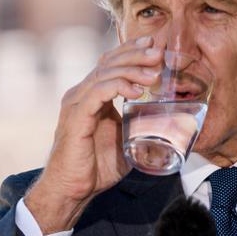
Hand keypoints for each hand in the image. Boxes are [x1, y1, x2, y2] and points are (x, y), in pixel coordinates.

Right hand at [25, 35, 162, 233]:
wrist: (72, 190)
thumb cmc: (95, 168)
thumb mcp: (123, 140)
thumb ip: (137, 125)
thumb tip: (164, 120)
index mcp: (90, 96)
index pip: (110, 63)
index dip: (131, 50)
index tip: (154, 45)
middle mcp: (80, 94)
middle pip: (108, 62)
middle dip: (135, 54)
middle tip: (158, 53)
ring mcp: (76, 104)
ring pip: (104, 73)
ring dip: (132, 70)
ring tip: (154, 74)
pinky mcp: (76, 117)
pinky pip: (98, 92)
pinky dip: (118, 87)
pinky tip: (136, 91)